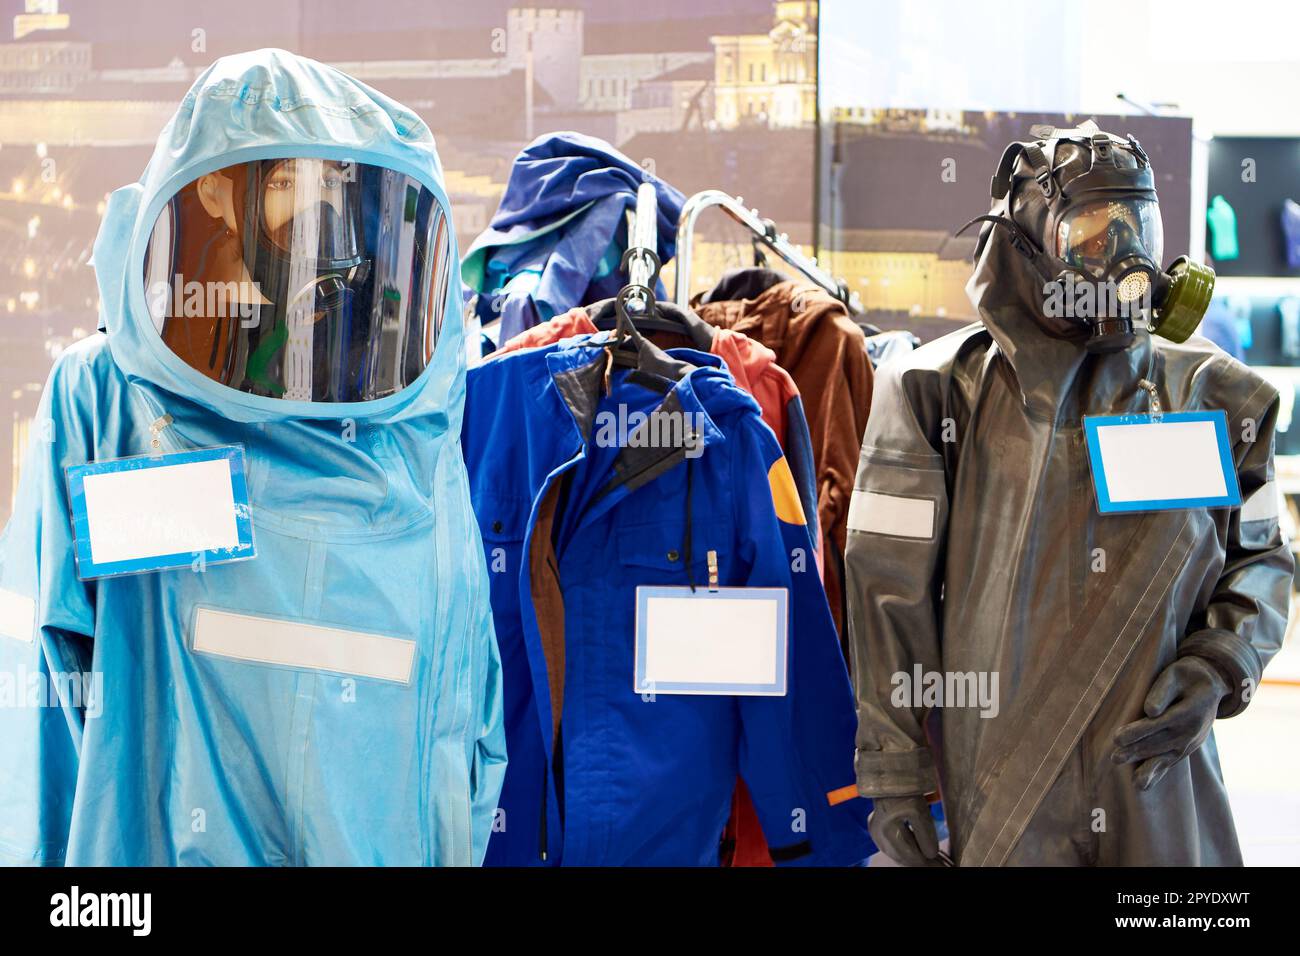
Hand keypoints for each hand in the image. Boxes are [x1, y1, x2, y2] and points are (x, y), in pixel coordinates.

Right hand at [868, 795, 944, 866]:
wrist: (891, 773)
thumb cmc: (906, 788)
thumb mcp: (919, 810)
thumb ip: (925, 834)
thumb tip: (930, 854)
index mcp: (887, 827)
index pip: (909, 855)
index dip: (927, 863)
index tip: (943, 866)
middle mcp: (877, 832)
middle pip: (902, 857)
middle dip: (922, 863)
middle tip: (941, 866)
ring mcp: (874, 832)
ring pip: (897, 854)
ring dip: (914, 859)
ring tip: (934, 862)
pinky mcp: (876, 829)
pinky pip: (893, 846)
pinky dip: (907, 851)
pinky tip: (921, 853)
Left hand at [1112, 656, 1230, 790]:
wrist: (1210, 686)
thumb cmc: (1186, 676)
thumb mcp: (1176, 674)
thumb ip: (1163, 691)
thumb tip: (1150, 711)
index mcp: (1191, 709)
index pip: (1161, 723)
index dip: (1139, 731)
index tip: (1118, 738)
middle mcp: (1193, 730)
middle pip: (1160, 742)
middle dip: (1136, 750)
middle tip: (1114, 757)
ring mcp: (1191, 743)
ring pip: (1164, 756)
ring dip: (1144, 765)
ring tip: (1125, 771)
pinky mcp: (1186, 749)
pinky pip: (1171, 763)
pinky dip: (1156, 773)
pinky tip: (1141, 785)